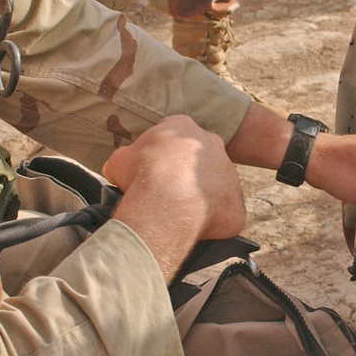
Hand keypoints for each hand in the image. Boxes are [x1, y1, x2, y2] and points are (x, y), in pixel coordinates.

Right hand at [104, 116, 245, 280]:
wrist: (167, 202)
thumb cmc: (141, 175)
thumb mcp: (119, 161)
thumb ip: (125, 160)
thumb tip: (119, 169)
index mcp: (182, 126)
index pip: (173, 137)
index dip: (160, 156)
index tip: (151, 171)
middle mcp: (211, 144)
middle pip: (198, 160)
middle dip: (184, 174)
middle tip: (166, 193)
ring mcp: (229, 173)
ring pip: (214, 186)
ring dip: (199, 198)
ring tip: (178, 214)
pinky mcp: (236, 203)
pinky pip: (224, 213)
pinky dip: (212, 221)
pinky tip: (192, 229)